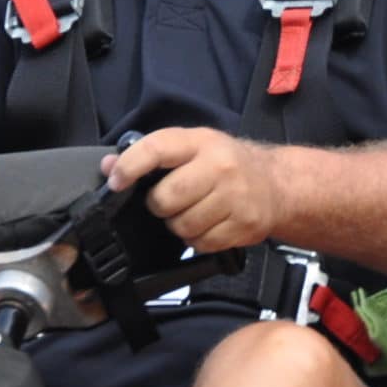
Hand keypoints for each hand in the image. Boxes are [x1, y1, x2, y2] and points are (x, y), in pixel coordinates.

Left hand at [105, 127, 281, 252]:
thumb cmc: (226, 163)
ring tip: (191, 213)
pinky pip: (202, 243)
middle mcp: (219, 167)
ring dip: (179, 225)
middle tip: (168, 202)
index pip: (157, 149)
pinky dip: (197, 240)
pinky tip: (207, 225)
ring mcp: (235, 198)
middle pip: (167, 198)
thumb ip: (151, 154)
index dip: (130, 166)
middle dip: (159, 205)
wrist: (277, 184)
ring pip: (182, 226)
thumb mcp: (192, 147)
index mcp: (200, 142)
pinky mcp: (244, 225)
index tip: (116, 181)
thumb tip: (109, 166)